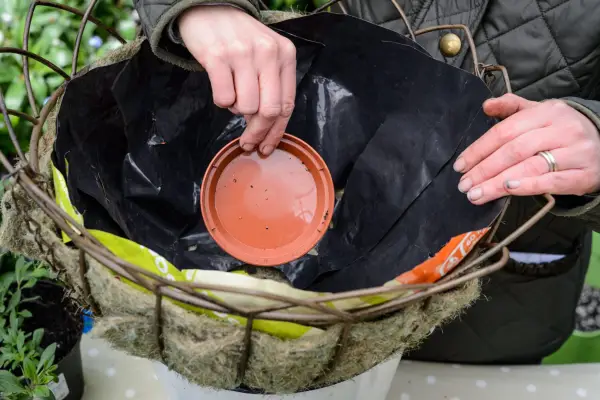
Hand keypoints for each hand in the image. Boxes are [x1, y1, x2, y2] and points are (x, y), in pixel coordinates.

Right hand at [179, 6, 296, 154]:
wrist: (209, 8)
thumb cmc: (239, 38)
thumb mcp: (265, 55)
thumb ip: (271, 86)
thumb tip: (267, 127)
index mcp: (285, 54)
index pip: (287, 104)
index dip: (276, 132)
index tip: (266, 147)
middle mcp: (267, 53)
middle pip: (268, 111)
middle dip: (257, 132)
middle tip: (247, 141)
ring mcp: (242, 54)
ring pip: (245, 107)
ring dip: (236, 110)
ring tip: (232, 93)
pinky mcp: (217, 57)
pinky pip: (223, 98)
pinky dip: (221, 101)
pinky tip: (221, 86)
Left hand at [454, 94, 599, 203]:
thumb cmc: (561, 130)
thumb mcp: (539, 112)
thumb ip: (512, 107)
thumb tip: (486, 105)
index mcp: (547, 112)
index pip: (505, 131)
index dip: (479, 149)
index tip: (460, 165)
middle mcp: (563, 130)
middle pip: (515, 150)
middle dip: (484, 169)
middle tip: (464, 185)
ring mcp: (576, 152)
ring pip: (531, 167)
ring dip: (498, 183)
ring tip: (476, 194)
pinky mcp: (585, 174)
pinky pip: (553, 181)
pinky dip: (528, 186)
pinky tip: (508, 190)